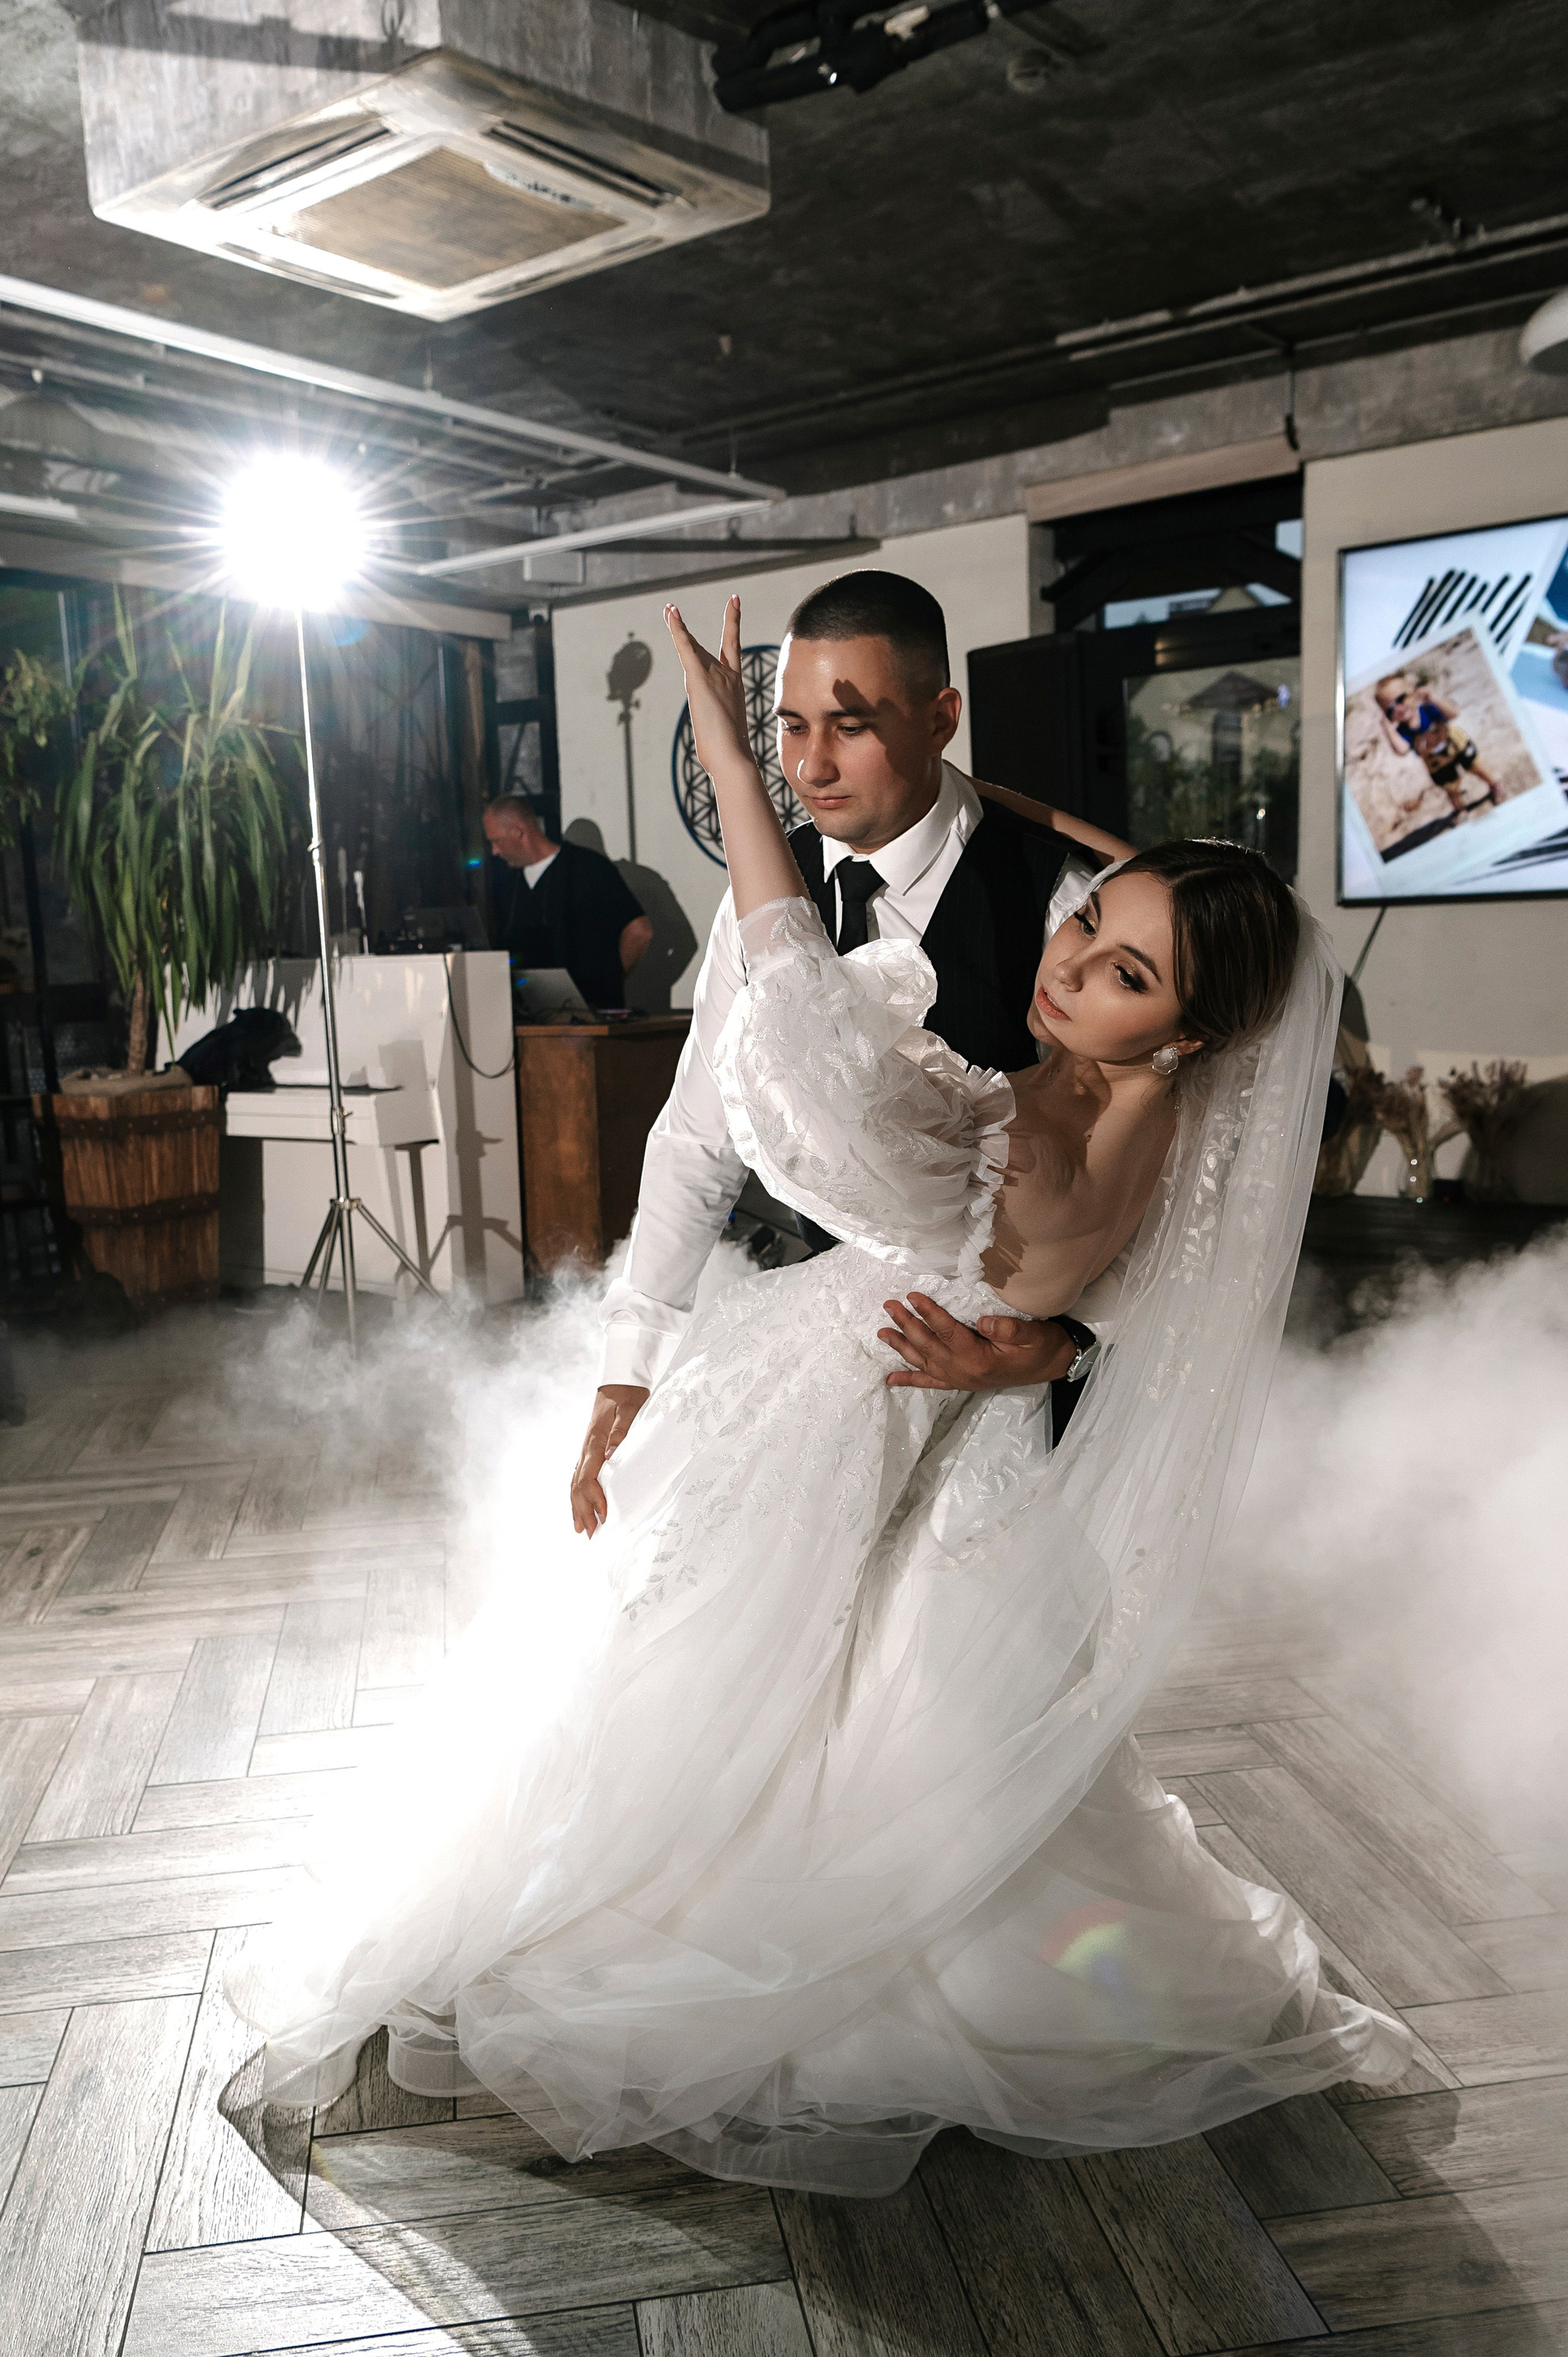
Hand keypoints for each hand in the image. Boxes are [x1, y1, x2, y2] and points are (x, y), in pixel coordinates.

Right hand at [571, 1384, 648, 1535]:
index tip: (604, 1517)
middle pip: (577, 1486)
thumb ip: (621, 1431)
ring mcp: (586, 1451)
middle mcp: (587, 1449)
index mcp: (595, 1443)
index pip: (588, 1478)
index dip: (594, 1499)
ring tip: (581, 1528)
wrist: (619, 1382)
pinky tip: (582, 1506)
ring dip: (578, 1507)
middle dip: (582, 1511)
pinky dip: (578, 1494)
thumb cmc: (628, 1396)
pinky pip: (579, 1477)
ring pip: (575, 1483)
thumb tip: (610, 1454)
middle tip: (590, 1534)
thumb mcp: (630, 1410)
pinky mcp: (591, 1451)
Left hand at [665, 596, 752, 781]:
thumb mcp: (722, 739)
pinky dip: (679, 630)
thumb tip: (711, 758)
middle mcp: (726, 675)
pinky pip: (687, 648)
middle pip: (703, 648)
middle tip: (672, 611)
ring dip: (677, 628)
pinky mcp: (700, 679)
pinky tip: (672, 614)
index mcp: (734, 685)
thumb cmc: (729, 755)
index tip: (734, 602)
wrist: (733, 757)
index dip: (732, 624)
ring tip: (668, 610)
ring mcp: (715, 675)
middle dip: (686, 631)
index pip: (732, 648)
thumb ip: (717, 738)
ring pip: (691, 646)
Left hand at [878, 1293, 1075, 1390]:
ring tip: (882, 1332)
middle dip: (907, 1325)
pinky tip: (891, 1379)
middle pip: (928, 1346)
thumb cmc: (1041, 1347)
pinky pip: (929, 1382)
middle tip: (890, 1306)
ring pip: (923, 1362)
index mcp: (979, 1358)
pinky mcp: (959, 1382)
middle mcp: (964, 1372)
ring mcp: (959, 1379)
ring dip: (901, 1347)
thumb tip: (983, 1321)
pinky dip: (909, 1380)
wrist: (1051, 1366)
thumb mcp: (1033, 1334)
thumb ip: (1009, 1329)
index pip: (947, 1332)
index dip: (929, 1313)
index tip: (912, 1295)